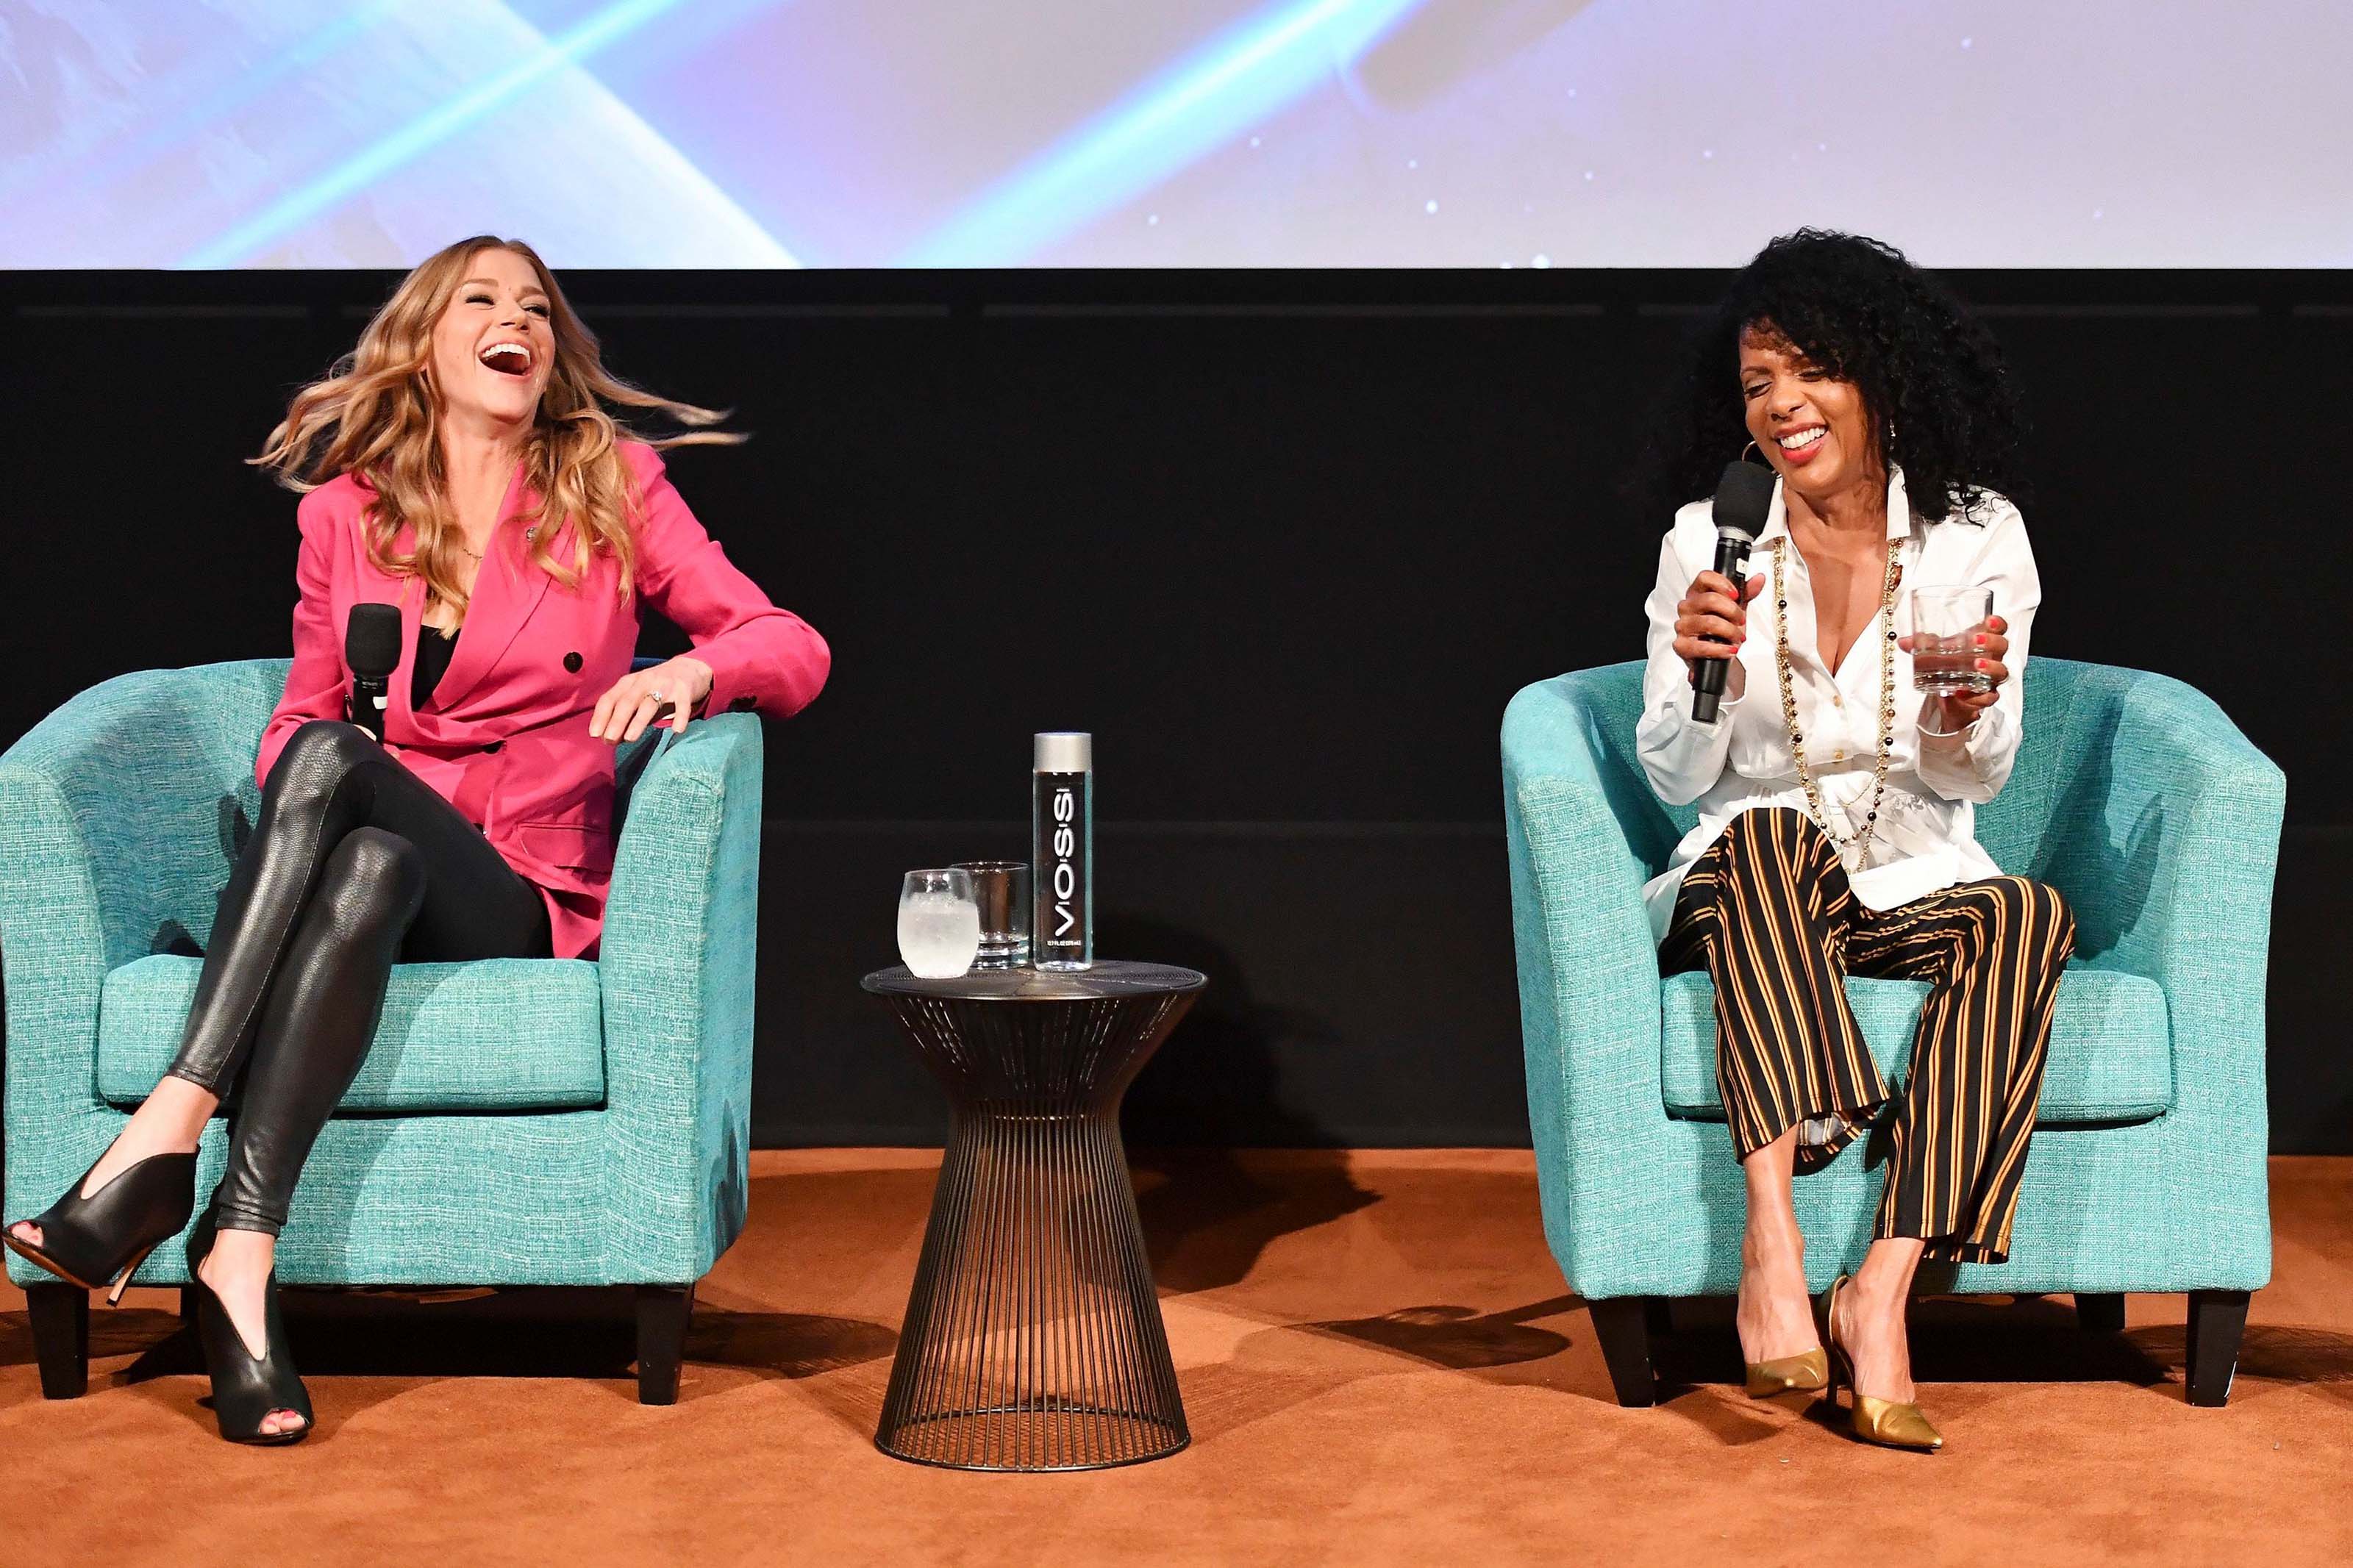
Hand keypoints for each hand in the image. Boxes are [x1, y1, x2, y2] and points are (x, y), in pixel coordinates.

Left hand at [590, 655, 713, 742]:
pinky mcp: (685, 690)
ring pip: (649, 704)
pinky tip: (677, 730)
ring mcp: (665, 685)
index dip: (601, 716)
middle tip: (609, 739)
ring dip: (638, 722)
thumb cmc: (657, 688)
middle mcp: (644, 681)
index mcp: (629, 683)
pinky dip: (680, 717)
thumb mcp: (638, 697)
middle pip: (627, 701)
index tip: (594, 734)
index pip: (610, 698)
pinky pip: (682, 705)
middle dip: (617, 721)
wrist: (689, 669)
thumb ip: (626, 716)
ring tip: (630, 739)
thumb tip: (611, 739)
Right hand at [1674, 570, 1764, 673]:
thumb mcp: (1737, 609)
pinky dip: (1720, 649)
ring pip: (1709, 622)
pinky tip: (1729, 650)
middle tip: (1741, 620)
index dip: (1722, 584)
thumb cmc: (1723, 630)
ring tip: (1738, 637)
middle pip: (1709, 599)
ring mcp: (1682, 626)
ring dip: (1730, 631)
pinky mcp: (1681, 646)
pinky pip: (1701, 647)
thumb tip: (1759, 579)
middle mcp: (1687, 607)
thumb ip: (1746, 593)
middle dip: (1732, 611)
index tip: (1736, 595)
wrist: (1719, 656)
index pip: (1704, 577)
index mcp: (1697, 594)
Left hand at [1900, 615, 2009, 725]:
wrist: (1951, 699)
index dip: (1998, 623)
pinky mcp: (1985, 697)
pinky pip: (1989, 696)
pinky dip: (1977, 696)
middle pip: (2002, 646)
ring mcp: (1990, 678)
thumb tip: (1903, 642)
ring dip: (1990, 667)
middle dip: (1992, 642)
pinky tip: (1961, 692)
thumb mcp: (1935, 653)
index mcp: (1982, 643)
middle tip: (1976, 641)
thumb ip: (1922, 645)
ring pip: (2001, 671)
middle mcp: (1991, 659)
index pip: (1998, 629)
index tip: (1989, 620)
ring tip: (1976, 665)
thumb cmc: (1949, 668)